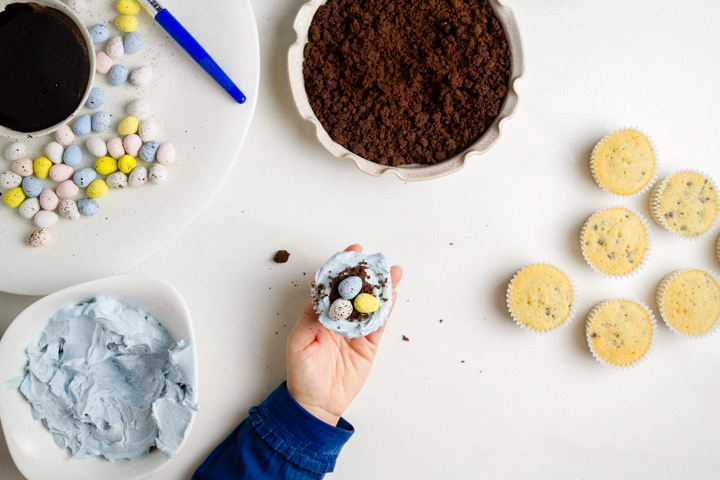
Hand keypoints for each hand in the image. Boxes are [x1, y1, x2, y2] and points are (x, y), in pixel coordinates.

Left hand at [286, 244, 402, 425]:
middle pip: (356, 291)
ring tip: (393, 272)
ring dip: (382, 288)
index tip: (351, 253)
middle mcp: (339, 319)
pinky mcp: (369, 344)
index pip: (332, 286)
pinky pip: (379, 324)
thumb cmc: (302, 374)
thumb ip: (310, 319)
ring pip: (371, 304)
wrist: (317, 403)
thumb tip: (323, 298)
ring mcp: (356, 330)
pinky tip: (394, 295)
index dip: (342, 269)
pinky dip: (387, 309)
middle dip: (366, 274)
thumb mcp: (298, 343)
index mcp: (320, 314)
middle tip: (377, 260)